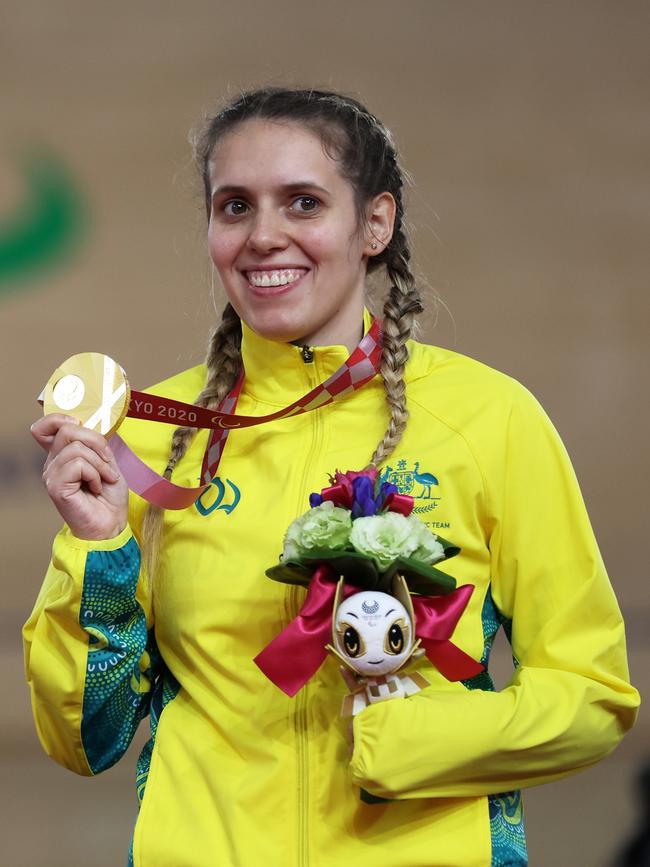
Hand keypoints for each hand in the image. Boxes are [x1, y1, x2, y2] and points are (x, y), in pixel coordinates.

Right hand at [31, 414, 128, 540]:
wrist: (111, 523)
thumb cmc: (109, 497)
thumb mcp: (107, 461)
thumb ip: (96, 443)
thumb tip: (92, 423)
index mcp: (62, 455)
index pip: (45, 427)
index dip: (61, 418)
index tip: (81, 426)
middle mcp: (52, 463)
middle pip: (67, 430)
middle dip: (96, 442)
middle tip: (107, 463)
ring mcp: (52, 475)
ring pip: (76, 447)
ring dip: (100, 463)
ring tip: (105, 478)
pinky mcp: (56, 487)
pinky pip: (79, 465)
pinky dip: (95, 474)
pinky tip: (97, 487)